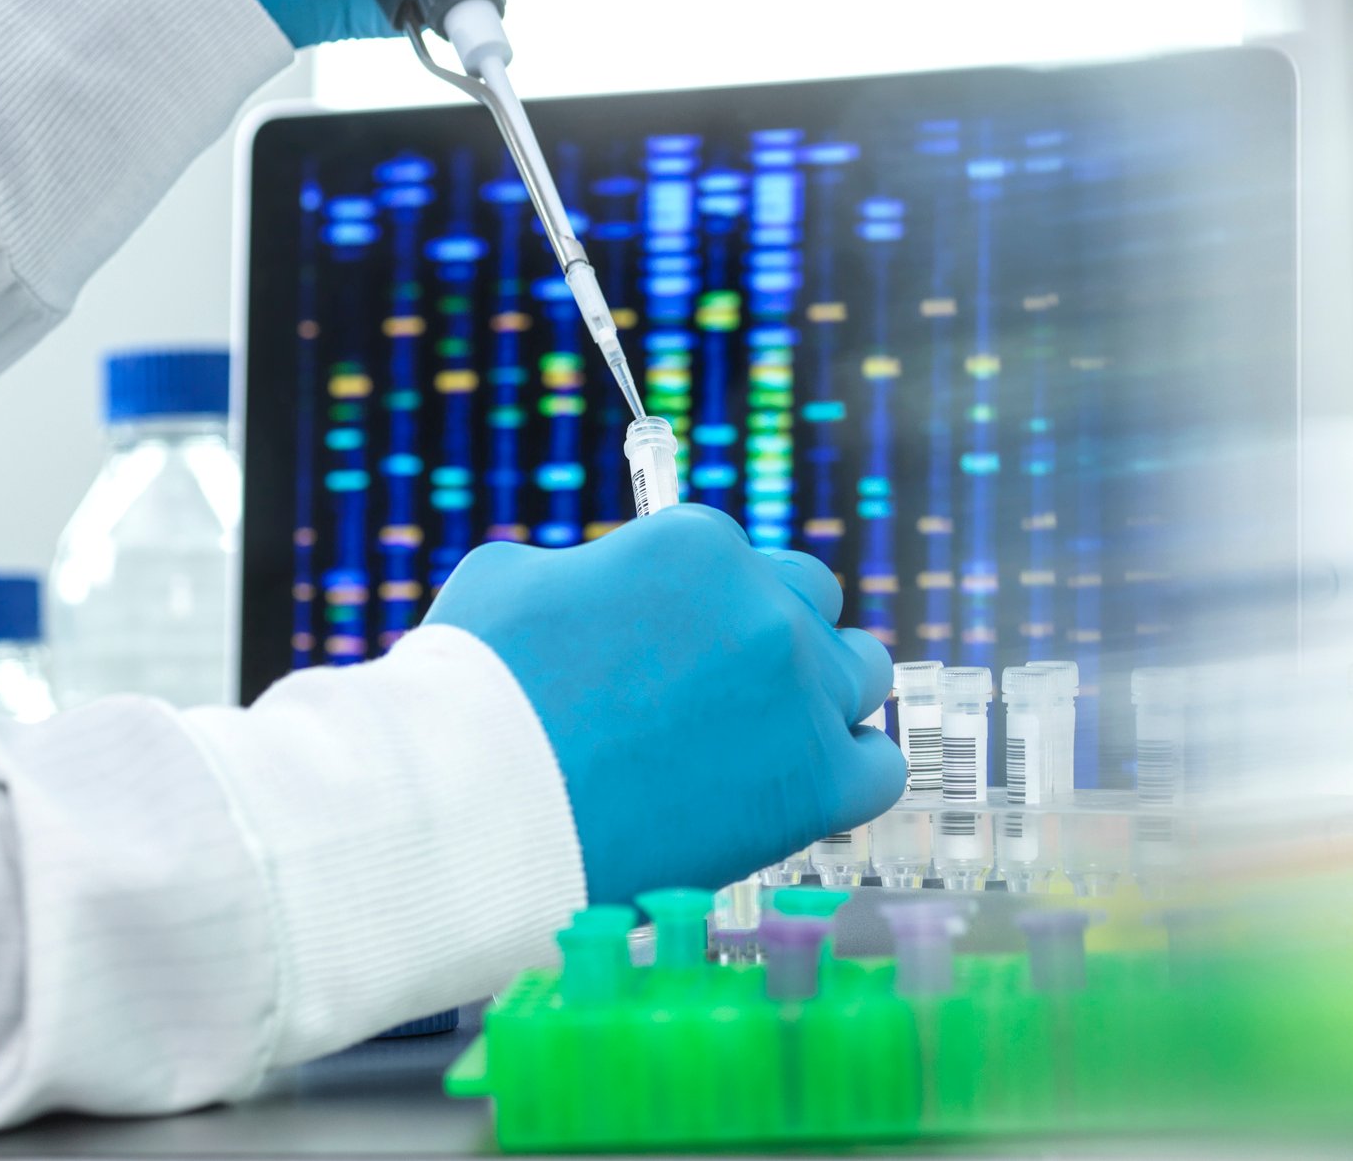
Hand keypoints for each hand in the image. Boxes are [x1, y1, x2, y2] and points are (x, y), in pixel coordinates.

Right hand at [425, 505, 902, 906]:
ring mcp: (800, 693)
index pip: (733, 556)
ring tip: (757, 740)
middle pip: (809, 600)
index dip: (697, 604)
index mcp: (697, 543)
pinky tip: (797, 785)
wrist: (480, 809)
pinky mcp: (816, 784)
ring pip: (859, 672)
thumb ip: (586, 569)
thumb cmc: (474, 691)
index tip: (671, 644)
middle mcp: (764, 605)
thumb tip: (604, 587)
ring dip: (818, 695)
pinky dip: (846, 771)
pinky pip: (878, 766)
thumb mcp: (515, 578)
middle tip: (715, 688)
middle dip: (768, 634)